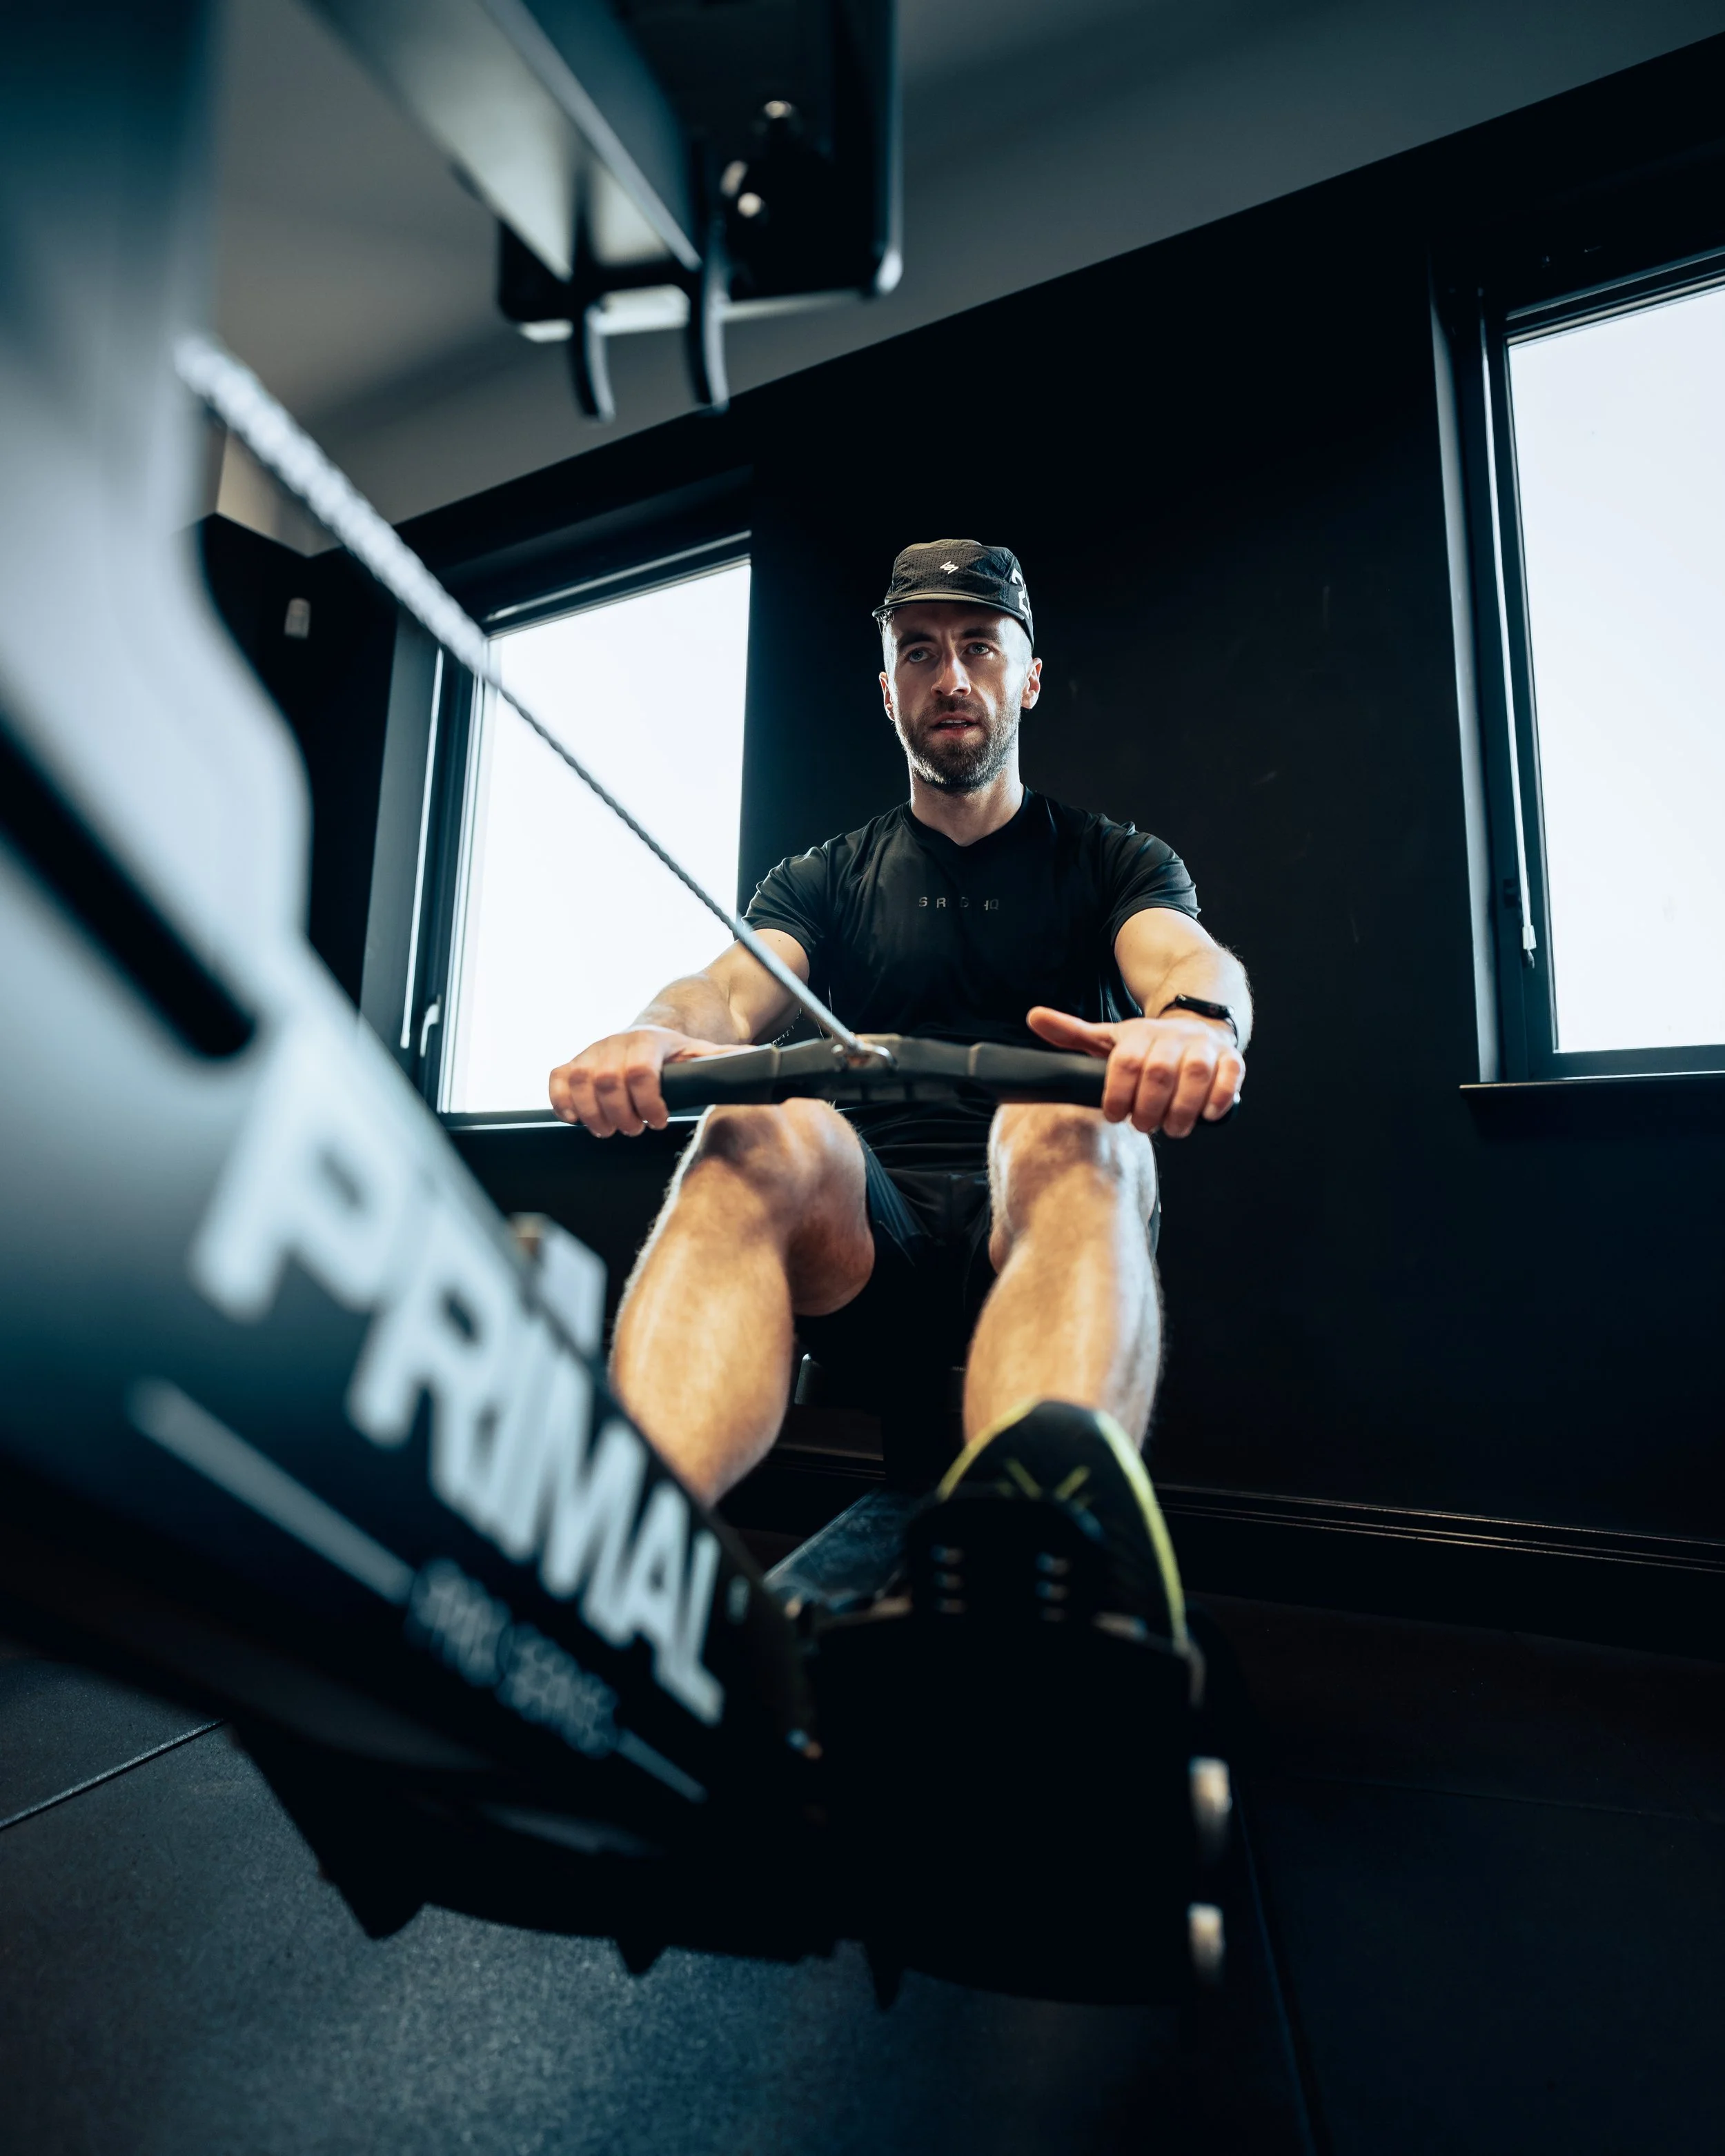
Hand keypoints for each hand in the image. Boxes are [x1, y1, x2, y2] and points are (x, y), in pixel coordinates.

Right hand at [549, 1027, 724, 1135]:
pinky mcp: (574, 1063)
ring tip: (609, 1130)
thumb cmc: (679, 1054)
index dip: (649, 1103)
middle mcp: (616, 1043)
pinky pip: (556, 1080)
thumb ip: (729, 1061)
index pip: (641, 1071)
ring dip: (591, 1114)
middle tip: (634, 1130)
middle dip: (620, 1115)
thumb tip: (763, 1064)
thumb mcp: (705, 1054)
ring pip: (578, 1082)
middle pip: (606, 1081)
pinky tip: (577, 1119)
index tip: (660, 1121)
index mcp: (650, 1041)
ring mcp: (592, 1052)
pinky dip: (561, 1103)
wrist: (652, 1034)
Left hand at [1026, 1005, 1242, 1136]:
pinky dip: (1219, 1096)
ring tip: (1173, 1129)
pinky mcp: (1230, 1057)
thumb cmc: (1147, 1043)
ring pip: (1194, 1073)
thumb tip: (1033, 1018)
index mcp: (1139, 1034)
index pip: (1125, 1062)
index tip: (1113, 1115)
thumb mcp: (1109, 1037)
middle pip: (1158, 1072)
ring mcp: (1203, 1046)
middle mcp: (1172, 1037)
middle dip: (1148, 1107)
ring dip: (1182, 1108)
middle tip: (1143, 1127)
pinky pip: (1230, 1074)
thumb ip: (1072, 1033)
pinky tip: (1207, 1115)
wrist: (1196, 1022)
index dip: (1117, 1093)